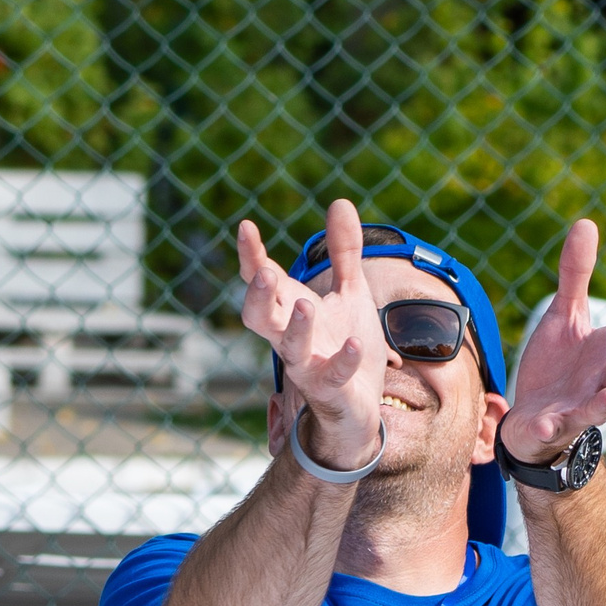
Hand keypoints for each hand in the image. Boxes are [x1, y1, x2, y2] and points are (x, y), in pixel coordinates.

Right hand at [237, 200, 387, 468]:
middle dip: (258, 296)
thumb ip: (344, 251)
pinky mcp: (330, 388)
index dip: (251, 256)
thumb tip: (340, 202)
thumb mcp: (350, 291)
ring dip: (295, 328)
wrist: (358, 404)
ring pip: (288, 348)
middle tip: (263, 273)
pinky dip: (341, 360)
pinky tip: (354, 344)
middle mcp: (290, 336)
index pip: (261, 280)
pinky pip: (332, 375)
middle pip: (258, 316)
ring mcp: (307, 364)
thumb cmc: (345, 342)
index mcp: (289, 309)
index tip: (246, 227)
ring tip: (306, 304)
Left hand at [503, 219, 605, 465]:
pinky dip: (552, 427)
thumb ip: (576, 274)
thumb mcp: (563, 315)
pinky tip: (545, 422)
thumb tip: (586, 222)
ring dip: (605, 404)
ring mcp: (579, 405)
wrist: (531, 415)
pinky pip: (555, 428)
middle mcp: (602, 379)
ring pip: (601, 408)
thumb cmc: (557, 364)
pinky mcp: (553, 425)